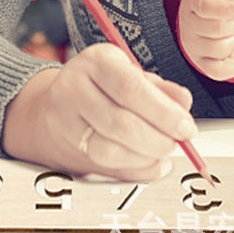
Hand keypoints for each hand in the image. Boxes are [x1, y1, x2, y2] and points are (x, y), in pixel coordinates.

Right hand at [2, 43, 196, 181]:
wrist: (47, 106)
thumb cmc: (98, 86)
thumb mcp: (127, 72)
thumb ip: (158, 88)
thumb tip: (183, 102)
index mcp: (95, 62)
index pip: (130, 88)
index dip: (163, 112)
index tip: (186, 127)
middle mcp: (74, 89)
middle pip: (121, 124)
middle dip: (158, 139)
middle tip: (177, 142)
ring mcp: (65, 123)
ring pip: (111, 151)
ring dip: (146, 158)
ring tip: (162, 151)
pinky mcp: (66, 151)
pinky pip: (106, 170)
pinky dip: (135, 171)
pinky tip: (149, 163)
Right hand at [178, 0, 233, 80]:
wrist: (215, 14)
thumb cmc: (223, 0)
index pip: (205, 6)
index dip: (225, 10)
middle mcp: (187, 23)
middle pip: (219, 28)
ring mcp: (191, 46)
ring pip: (221, 49)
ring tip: (233, 32)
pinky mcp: (201, 63)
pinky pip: (219, 72)